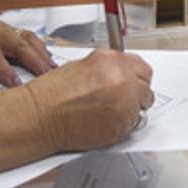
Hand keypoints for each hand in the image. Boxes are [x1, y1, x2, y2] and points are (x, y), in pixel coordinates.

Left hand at [0, 9, 55, 86]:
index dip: (4, 69)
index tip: (14, 83)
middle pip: (18, 45)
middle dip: (33, 61)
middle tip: (45, 77)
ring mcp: (5, 28)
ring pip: (28, 40)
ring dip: (41, 54)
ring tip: (53, 70)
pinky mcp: (10, 30)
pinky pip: (29, 37)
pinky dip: (41, 47)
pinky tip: (49, 59)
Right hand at [24, 49, 154, 150]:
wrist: (40, 116)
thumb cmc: (52, 94)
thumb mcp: (84, 66)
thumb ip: (109, 69)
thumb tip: (123, 74)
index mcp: (112, 61)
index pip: (141, 67)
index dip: (135, 76)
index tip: (132, 81)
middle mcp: (121, 80)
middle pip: (146, 86)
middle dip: (136, 92)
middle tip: (122, 98)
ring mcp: (124, 104)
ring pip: (141, 107)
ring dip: (130, 109)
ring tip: (108, 111)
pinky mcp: (121, 126)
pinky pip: (132, 125)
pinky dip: (122, 125)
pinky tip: (103, 121)